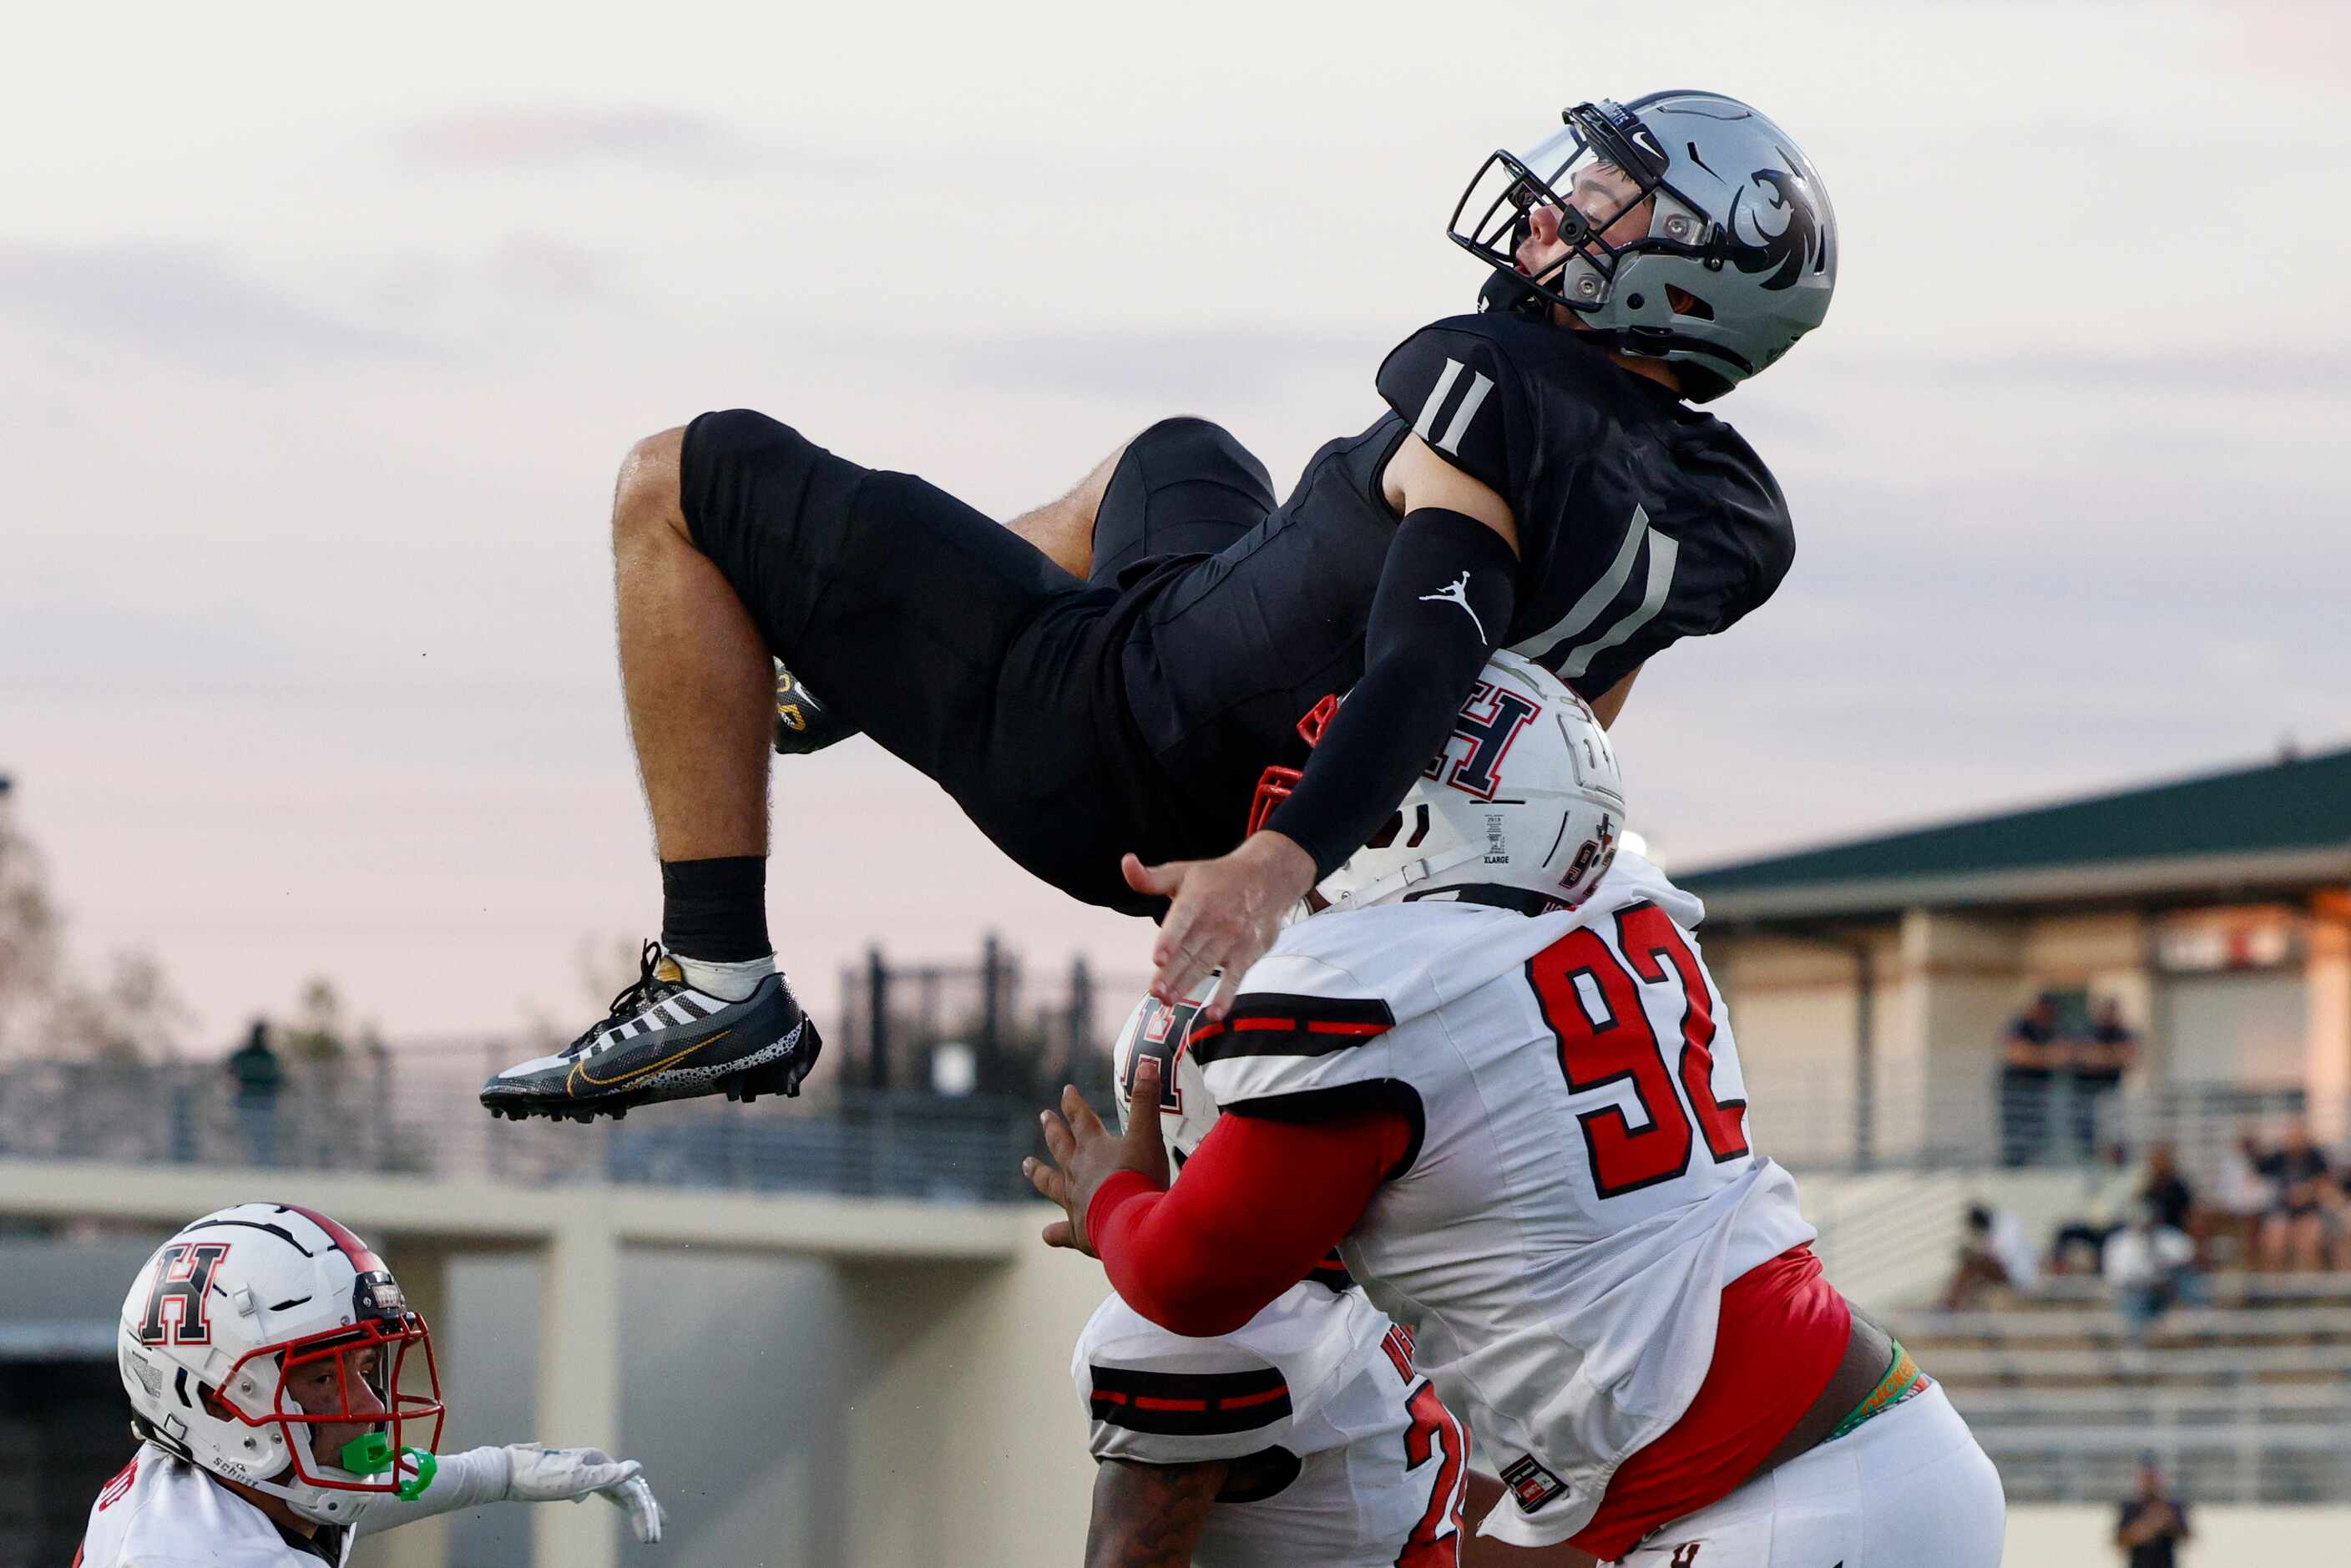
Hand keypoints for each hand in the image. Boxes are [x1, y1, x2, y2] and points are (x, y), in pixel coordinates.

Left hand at [501, 1443, 664, 1542]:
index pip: (633, 1491)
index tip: (654, 1534)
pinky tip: (620, 1509)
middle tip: (654, 1539)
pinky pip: (606, 1493)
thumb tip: (638, 1467)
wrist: (508, 1473)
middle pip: (629, 1492)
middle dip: (643, 1515)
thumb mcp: (575, 1480)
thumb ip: (608, 1475)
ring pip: (619, 1494)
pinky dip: (617, 1504)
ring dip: (632, 1513)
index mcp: (602, 1462)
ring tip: (645, 1532)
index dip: (646, 1513)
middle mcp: (599, 1465)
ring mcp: (588, 1472)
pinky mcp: (577, 1481)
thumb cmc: (539, 1477)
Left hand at [1023, 1060, 1170, 1254]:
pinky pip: (1061, 1231)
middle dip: (1053, 1129)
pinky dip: (1055, 1233)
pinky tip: (1047, 1234)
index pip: (1081, 1118)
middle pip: (1061, 1145)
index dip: (1073, 1103)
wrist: (1132, 1224)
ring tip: (1026, 1164)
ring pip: (1050, 1184)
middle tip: (1043, 1115)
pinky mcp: (1078, 1231)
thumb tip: (1146, 1063)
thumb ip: (1147, 1101)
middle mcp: (1078, 1172)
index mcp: (1095, 1148)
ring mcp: (1075, 1202)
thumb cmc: (1140, 1178)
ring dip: (1038, 1173)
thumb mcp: (1147, 1136)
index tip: (1066, 1090)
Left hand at [1123, 832, 1315, 1018]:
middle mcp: (1215, 920)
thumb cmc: (1217, 878)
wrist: (1268, 878)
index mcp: (1196, 899)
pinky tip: (1213, 1014)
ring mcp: (1233, 939)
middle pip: (1190, 952)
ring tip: (1168, 1000)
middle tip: (1156, 993)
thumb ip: (1152, 878)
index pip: (1181, 920)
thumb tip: (1126, 862)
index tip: (1158, 958)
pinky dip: (1225, 997)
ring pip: (1206, 967)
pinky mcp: (1247, 954)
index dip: (1169, 939)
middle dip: (1172, 974)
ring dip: (1187, 986)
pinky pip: (1235, 979)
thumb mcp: (1184, 872)